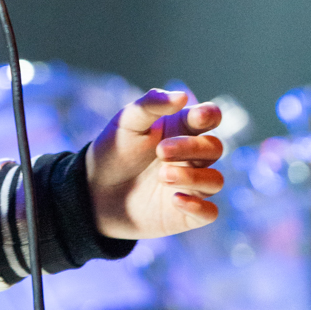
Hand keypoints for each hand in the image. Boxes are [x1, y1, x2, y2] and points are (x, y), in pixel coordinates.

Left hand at [85, 90, 223, 238]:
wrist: (95, 190)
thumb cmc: (115, 149)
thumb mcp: (127, 121)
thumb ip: (152, 104)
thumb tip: (182, 95)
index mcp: (181, 128)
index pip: (209, 118)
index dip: (210, 115)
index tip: (198, 117)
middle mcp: (192, 156)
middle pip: (213, 148)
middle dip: (191, 147)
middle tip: (160, 151)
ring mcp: (191, 185)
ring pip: (214, 180)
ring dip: (193, 177)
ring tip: (163, 176)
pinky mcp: (186, 214)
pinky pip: (209, 212)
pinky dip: (198, 206)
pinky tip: (176, 200)